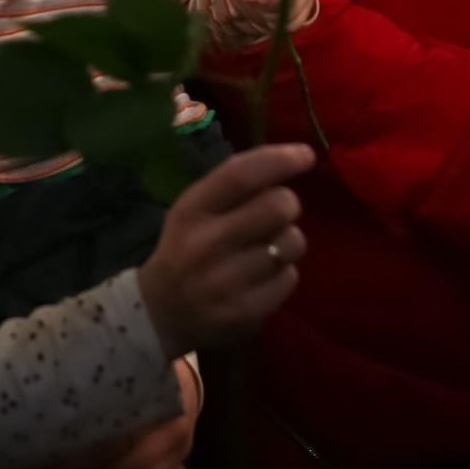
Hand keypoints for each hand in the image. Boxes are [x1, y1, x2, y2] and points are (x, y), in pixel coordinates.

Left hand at [26, 359, 199, 468]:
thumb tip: (35, 397)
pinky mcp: (175, 465)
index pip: (105, 418)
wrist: (183, 381)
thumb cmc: (135, 371)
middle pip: (115, 453)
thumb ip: (87, 382)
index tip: (36, 450)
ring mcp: (174, 445)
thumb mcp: (114, 367)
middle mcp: (162, 417)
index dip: (72, 437)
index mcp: (142, 387)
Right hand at [137, 143, 313, 356]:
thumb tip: (289, 161)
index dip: (280, 160)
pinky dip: (283, 273)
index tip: (306, 155)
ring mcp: (226, 281)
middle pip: (278, 206)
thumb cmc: (186, 248)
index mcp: (191, 211)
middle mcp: (206, 244)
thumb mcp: (193, 210)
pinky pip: (290, 277)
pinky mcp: (245, 311)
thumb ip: (233, 187)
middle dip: (288, 204)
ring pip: (292, 242)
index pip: (241, 175)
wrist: (162, 313)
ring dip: (288, 241)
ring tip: (267, 249)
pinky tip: (262, 277)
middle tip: (278, 213)